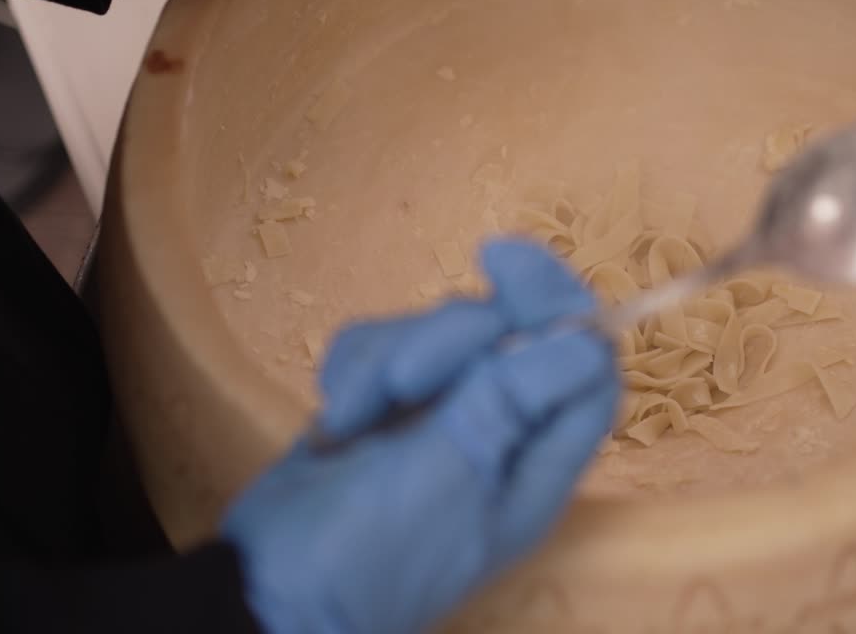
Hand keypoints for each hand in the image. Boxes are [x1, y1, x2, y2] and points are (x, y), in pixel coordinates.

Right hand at [222, 239, 619, 633]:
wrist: (267, 592)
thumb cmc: (369, 549)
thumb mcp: (449, 473)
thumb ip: (513, 399)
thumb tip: (588, 335)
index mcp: (536, 460)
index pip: (584, 364)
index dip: (559, 306)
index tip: (504, 262)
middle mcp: (498, 432)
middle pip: (508, 335)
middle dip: (449, 339)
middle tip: (408, 378)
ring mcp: (438, 419)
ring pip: (440, 336)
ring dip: (389, 363)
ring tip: (353, 421)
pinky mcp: (383, 408)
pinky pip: (385, 350)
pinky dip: (356, 371)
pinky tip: (336, 417)